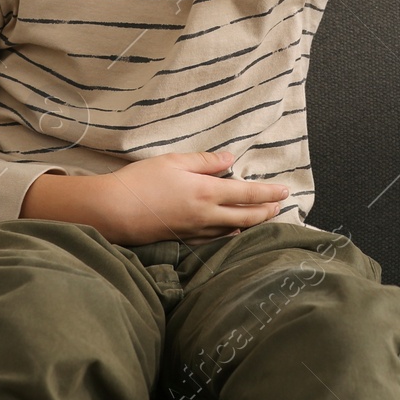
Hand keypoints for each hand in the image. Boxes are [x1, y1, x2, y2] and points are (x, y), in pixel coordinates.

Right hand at [99, 150, 288, 245]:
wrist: (114, 211)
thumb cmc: (141, 181)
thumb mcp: (174, 162)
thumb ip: (205, 161)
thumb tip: (230, 159)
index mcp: (206, 192)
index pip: (247, 193)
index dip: (269, 193)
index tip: (285, 192)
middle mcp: (206, 215)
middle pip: (246, 216)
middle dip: (266, 211)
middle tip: (280, 207)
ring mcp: (195, 231)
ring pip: (232, 229)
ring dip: (251, 223)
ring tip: (263, 217)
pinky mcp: (183, 240)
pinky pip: (214, 239)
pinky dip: (229, 234)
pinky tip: (233, 232)